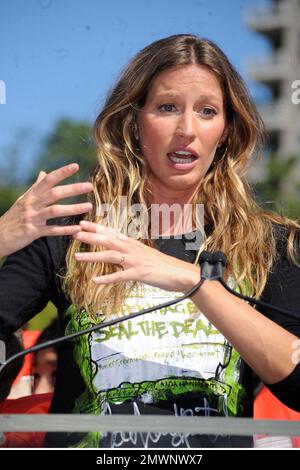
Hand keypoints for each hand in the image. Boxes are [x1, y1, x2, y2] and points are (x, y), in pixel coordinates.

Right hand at [0, 163, 92, 256]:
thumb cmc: (13, 217)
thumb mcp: (23, 199)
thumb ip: (36, 187)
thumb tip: (44, 172)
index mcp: (31, 195)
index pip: (48, 180)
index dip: (62, 172)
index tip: (76, 166)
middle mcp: (31, 204)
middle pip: (54, 193)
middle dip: (72, 189)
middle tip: (89, 186)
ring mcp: (32, 218)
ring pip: (55, 211)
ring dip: (73, 208)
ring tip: (89, 206)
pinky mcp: (32, 232)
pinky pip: (51, 231)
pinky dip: (65, 230)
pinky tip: (77, 228)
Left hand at [73, 220, 199, 291]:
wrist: (180, 273)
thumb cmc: (163, 265)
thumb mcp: (145, 255)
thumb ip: (130, 253)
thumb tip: (118, 253)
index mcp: (133, 244)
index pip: (112, 232)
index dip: (97, 227)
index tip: (83, 222)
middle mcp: (133, 249)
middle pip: (108, 240)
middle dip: (90, 236)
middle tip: (74, 232)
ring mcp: (135, 261)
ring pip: (111, 256)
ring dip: (93, 256)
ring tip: (78, 257)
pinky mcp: (139, 273)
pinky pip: (120, 276)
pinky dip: (107, 278)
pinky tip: (96, 280)